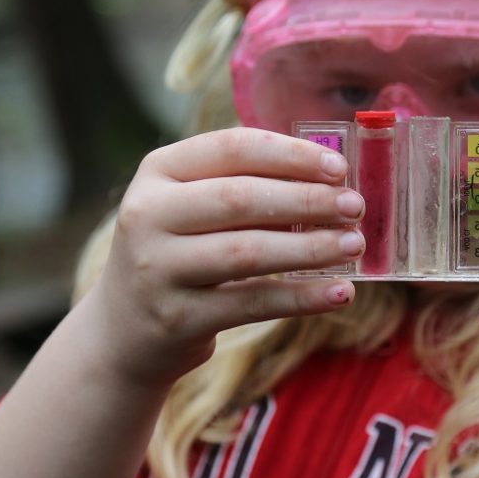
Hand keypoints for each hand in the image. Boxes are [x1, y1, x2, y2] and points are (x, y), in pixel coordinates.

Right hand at [83, 127, 365, 389]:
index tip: (340, 167)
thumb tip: (332, 179)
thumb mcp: (191, 206)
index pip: (232, 148)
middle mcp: (147, 214)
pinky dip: (302, 298)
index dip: (291, 155)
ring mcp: (158, 269)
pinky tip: (339, 292)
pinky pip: (252, 304)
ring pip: (247, 252)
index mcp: (158, 171)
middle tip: (356, 206)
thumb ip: (246, 184)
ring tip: (353, 245)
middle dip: (307, 200)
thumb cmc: (179, 251)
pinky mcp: (177, 318)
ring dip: (310, 247)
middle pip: (241, 198)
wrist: (122, 330)